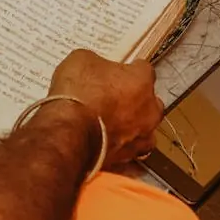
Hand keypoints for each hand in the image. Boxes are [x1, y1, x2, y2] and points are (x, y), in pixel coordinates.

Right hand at [49, 50, 163, 166]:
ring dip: (131, 127)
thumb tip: (94, 67)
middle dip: (135, 99)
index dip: (129, 68)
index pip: (144, 69)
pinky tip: (106, 144)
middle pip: (150, 101)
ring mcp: (140, 137)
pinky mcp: (128, 159)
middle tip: (112, 96)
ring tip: (110, 124)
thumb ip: (96, 63)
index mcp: (142, 81)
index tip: (118, 69)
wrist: (69, 131)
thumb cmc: (78, 94)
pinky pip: (130, 154)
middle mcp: (149, 110)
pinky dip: (120, 149)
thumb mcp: (80, 60)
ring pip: (144, 130)